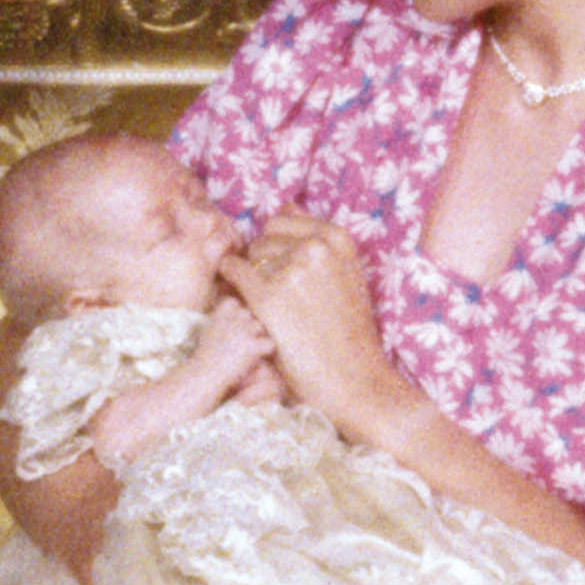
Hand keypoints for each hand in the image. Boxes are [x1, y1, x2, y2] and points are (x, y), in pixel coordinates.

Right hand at [183, 295, 275, 394]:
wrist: (204, 375)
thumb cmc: (203, 357)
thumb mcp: (206, 331)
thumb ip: (220, 320)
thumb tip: (236, 311)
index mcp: (219, 314)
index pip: (234, 303)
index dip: (235, 314)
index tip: (231, 326)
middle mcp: (233, 319)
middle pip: (249, 315)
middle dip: (246, 326)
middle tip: (239, 343)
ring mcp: (244, 331)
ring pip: (260, 327)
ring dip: (256, 337)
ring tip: (245, 352)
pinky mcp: (253, 347)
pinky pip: (269, 344)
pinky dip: (266, 351)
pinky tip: (257, 357)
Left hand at [219, 213, 409, 437]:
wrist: (355, 380)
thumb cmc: (349, 333)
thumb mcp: (346, 275)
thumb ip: (318, 241)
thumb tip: (287, 204)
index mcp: (338, 238)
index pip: (283, 221)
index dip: (275, 247)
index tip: (279, 272)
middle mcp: (316, 246)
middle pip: (264, 237)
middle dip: (261, 260)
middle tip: (272, 293)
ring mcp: (293, 269)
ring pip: (249, 255)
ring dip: (249, 276)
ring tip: (266, 306)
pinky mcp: (270, 296)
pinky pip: (233, 271)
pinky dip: (229, 283)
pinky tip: (242, 302)